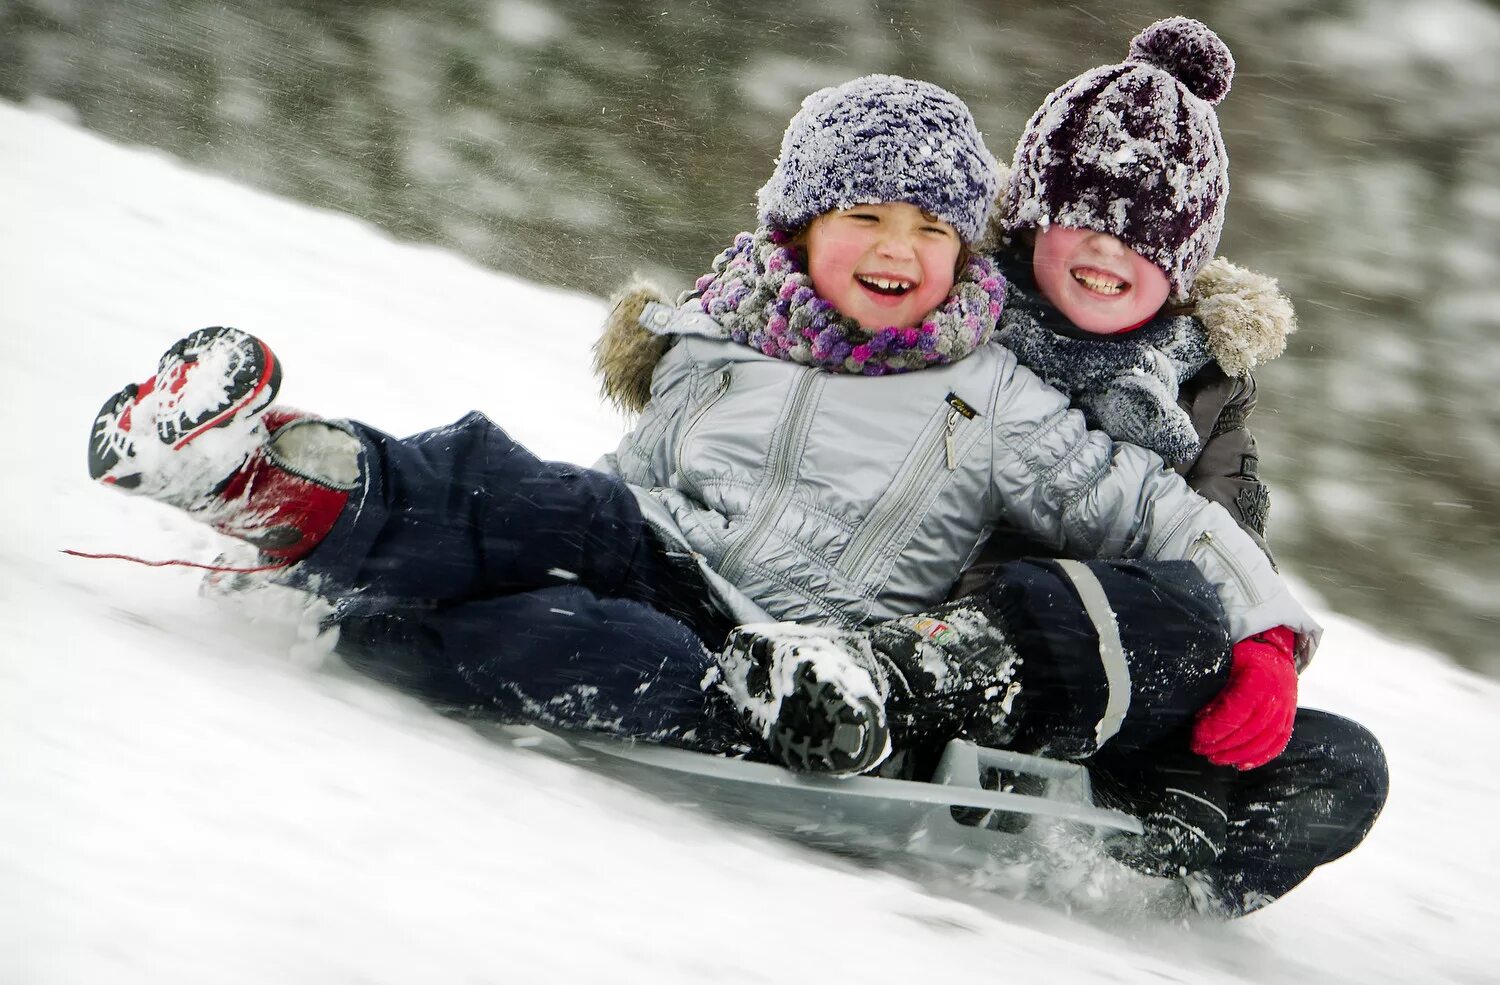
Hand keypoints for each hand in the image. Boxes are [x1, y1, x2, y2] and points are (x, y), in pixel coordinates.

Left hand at [1191, 626, 1297, 769]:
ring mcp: (1286, 708)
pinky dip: (1261, 757)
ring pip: (1264, 740)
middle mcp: (1277, 695)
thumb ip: (1216, 690)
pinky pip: (1278, 742)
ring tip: (1216, 759)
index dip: (1216, 727)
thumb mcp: (1226, 663)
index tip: (1197, 736)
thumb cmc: (1244, 656)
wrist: (1273, 649)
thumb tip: (1201, 717)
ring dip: (1238, 754)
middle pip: (1250, 729)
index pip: (1237, 710)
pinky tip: (1242, 765)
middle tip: (1200, 750)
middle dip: (1222, 745)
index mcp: (1260, 678)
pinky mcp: (1290, 717)